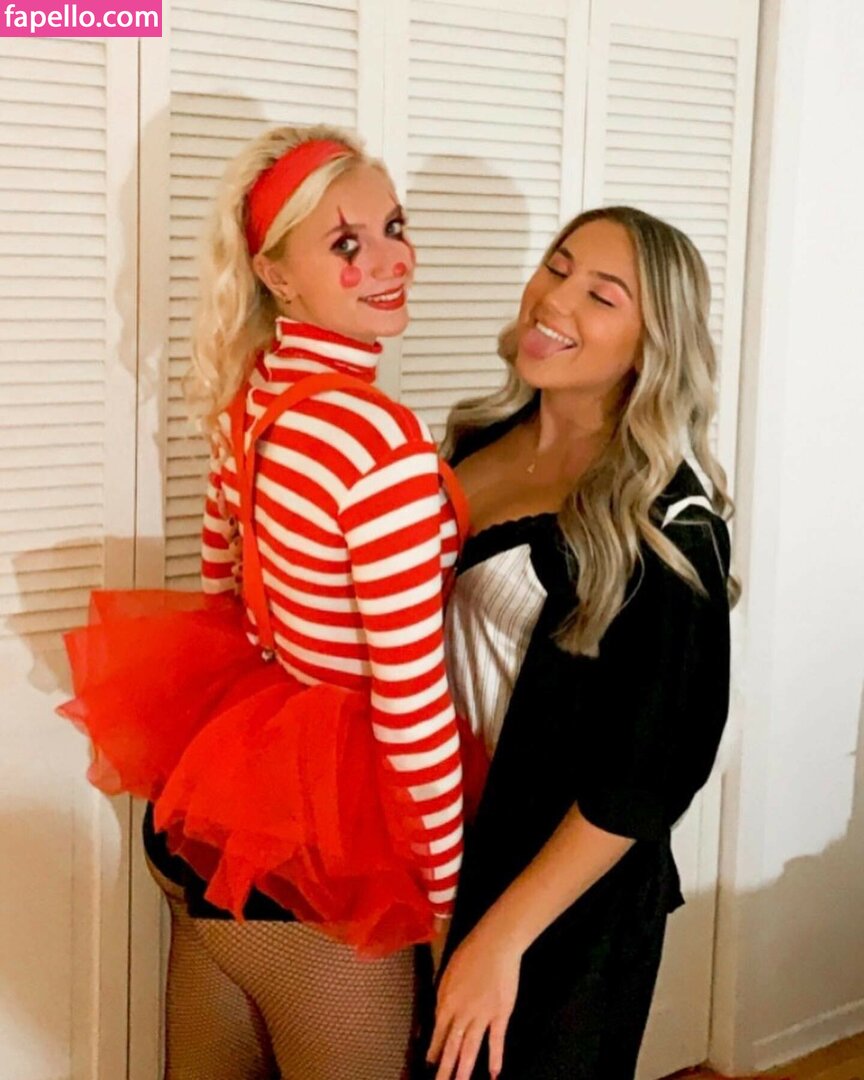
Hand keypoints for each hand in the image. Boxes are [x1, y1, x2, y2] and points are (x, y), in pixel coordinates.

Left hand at [427, 924, 520, 1079]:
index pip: (438, 1032)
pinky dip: (496, 1057)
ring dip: (464, 1069)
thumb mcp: (448, 973)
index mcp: (447, 1001)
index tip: (429, 1066)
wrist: (495, 944)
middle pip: (452, 1045)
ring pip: (471, 1047)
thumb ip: (444, 996)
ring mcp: (482, 1015)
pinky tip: (494, 1074)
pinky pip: (497, 1039)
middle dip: (445, 1068)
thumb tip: (440, 1015)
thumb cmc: (469, 954)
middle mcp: (462, 1012)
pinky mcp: (500, 1014)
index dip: (434, 1050)